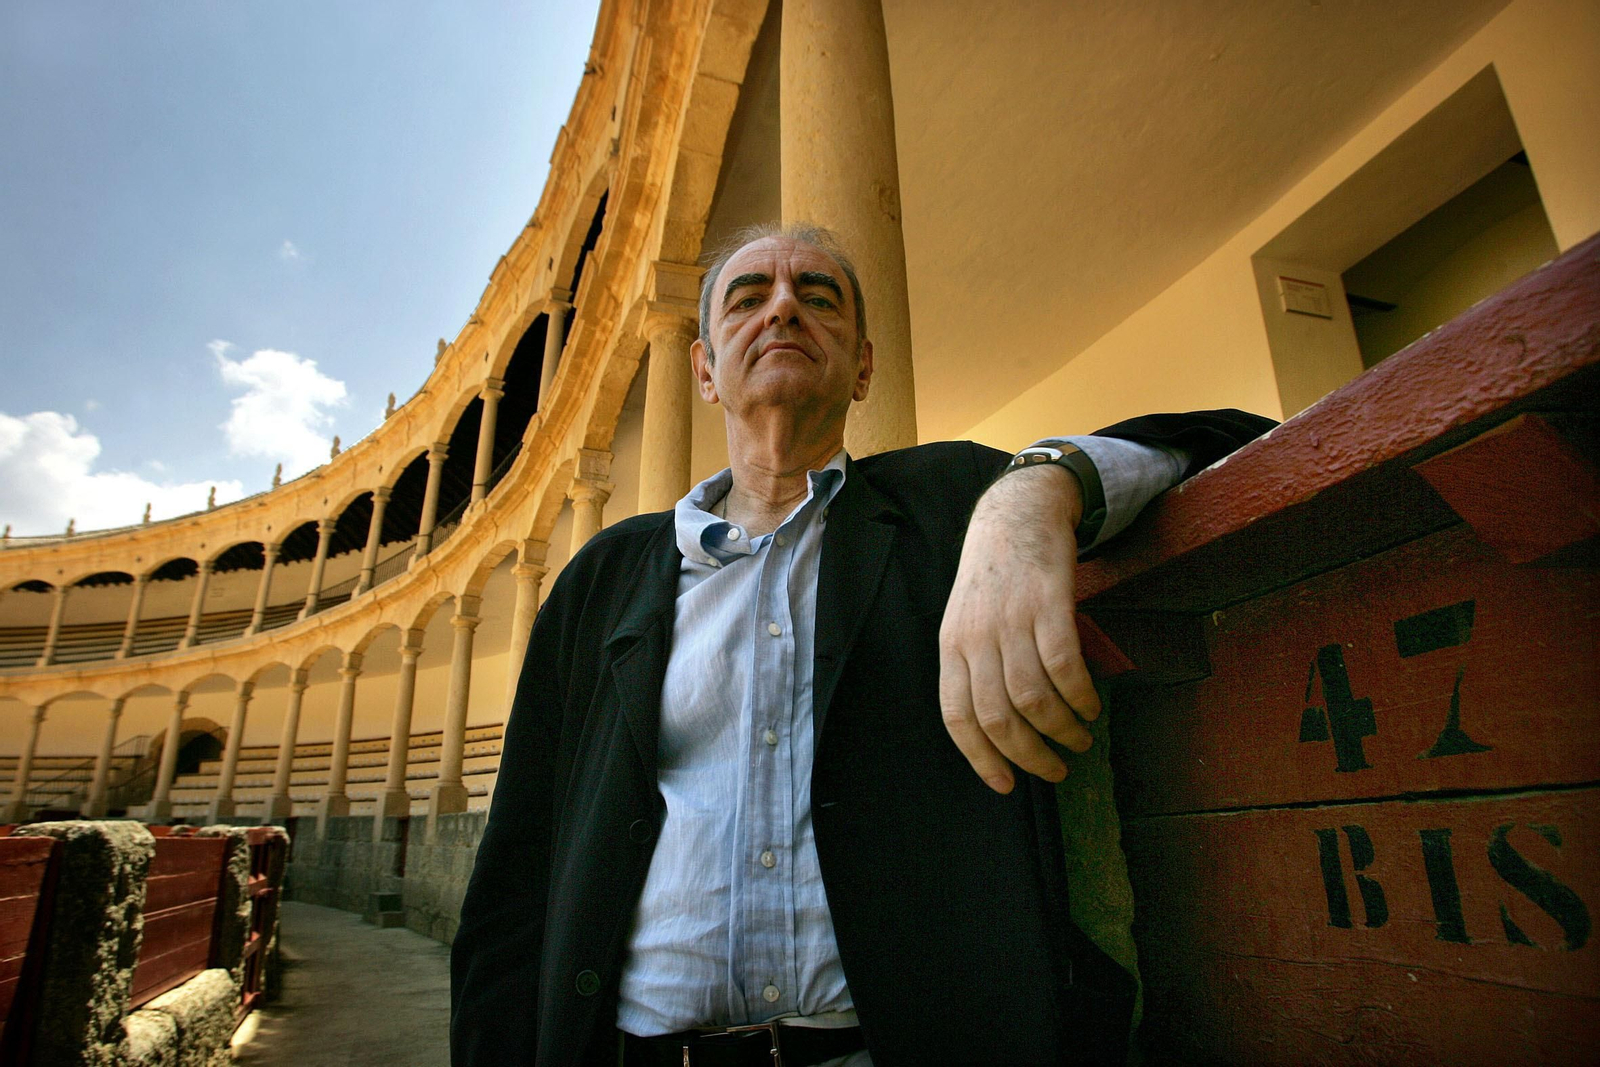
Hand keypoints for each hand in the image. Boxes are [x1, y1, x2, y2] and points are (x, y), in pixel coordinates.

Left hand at [939, 465, 1101, 792]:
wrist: (1016, 512)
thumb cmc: (994, 577)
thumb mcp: (968, 621)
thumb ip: (976, 667)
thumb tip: (1000, 730)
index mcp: (951, 646)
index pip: (957, 717)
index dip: (981, 758)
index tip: (1006, 785)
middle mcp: (976, 637)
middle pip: (997, 717)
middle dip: (1029, 756)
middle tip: (1056, 771)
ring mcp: (1011, 620)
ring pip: (1033, 698)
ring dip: (1061, 730)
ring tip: (1080, 739)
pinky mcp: (1048, 603)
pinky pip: (1064, 666)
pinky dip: (1079, 695)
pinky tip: (1090, 705)